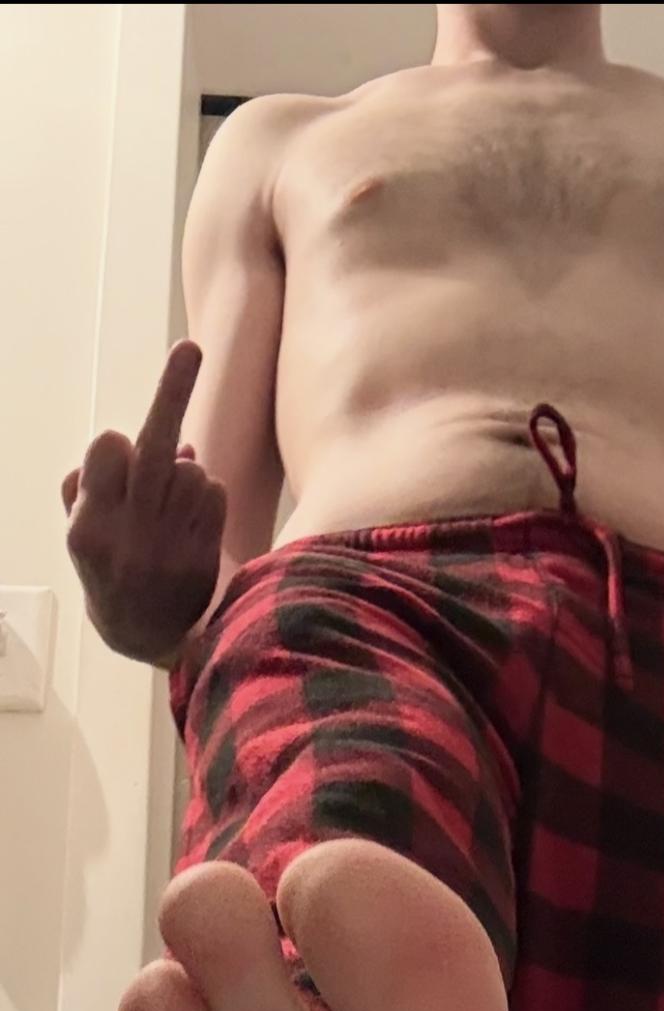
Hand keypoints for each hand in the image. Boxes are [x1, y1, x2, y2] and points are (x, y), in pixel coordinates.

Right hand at [63, 340, 227, 659]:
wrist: (149, 640)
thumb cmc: (111, 572)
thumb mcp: (82, 536)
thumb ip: (97, 485)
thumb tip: (175, 445)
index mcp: (89, 526)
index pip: (109, 446)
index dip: (118, 445)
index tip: (121, 446)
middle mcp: (129, 533)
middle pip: (155, 444)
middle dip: (172, 391)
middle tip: (191, 348)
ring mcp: (171, 544)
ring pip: (190, 467)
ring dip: (183, 477)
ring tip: (167, 516)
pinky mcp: (205, 552)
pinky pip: (211, 491)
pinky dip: (204, 499)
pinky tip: (189, 528)